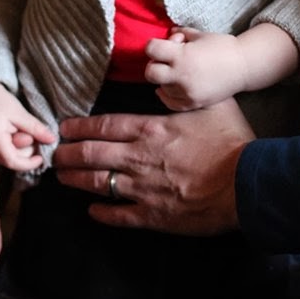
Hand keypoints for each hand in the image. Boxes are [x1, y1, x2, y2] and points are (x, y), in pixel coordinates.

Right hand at [0, 79, 55, 173]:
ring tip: (20, 130)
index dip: (30, 163)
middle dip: (25, 153)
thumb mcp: (19, 113)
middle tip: (32, 136)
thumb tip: (53, 140)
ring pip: (4, 158)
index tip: (42, 158)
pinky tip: (14, 133)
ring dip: (17, 150)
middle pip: (10, 161)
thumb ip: (36, 128)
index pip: (14, 162)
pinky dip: (9, 147)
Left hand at [52, 99, 254, 235]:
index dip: (79, 127)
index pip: (103, 125)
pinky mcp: (153, 216)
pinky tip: (92, 212)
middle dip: (67, 154)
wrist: (247, 184)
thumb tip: (181, 83)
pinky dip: (101, 213)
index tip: (64, 128)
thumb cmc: (233, 142)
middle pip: (91, 154)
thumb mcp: (214, 105)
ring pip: (96, 184)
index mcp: (150, 129)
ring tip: (61, 178)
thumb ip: (191, 96)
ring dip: (75, 180)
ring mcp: (142, 189)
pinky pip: (118, 215)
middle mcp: (138, 157)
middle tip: (52, 154)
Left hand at [144, 28, 246, 109]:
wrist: (243, 66)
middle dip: (154, 64)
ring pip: (161, 88)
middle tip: (164, 61)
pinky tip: (172, 86)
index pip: (152, 49)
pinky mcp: (193, 103)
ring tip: (178, 72)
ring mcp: (187, 92)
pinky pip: (170, 102)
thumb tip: (169, 35)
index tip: (160, 45)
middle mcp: (182, 75)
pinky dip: (168, 94)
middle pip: (150, 72)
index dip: (153, 45)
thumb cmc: (223, 46)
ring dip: (165, 79)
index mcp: (183, 55)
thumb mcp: (200, 34)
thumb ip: (181, 34)